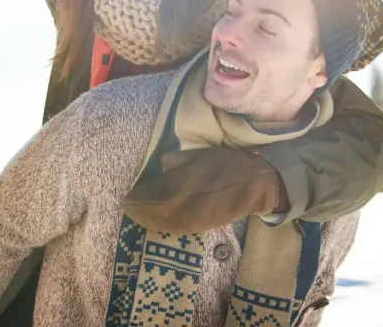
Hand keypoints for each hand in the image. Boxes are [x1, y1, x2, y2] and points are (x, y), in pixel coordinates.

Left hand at [122, 147, 288, 233]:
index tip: (125, 198)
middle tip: (125, 207)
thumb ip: (180, 161)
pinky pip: (177, 227)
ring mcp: (195, 216)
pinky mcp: (203, 224)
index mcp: (186, 182)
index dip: (140, 197)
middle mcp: (187, 202)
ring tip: (135, 215)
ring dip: (148, 220)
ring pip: (165, 222)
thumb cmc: (229, 164)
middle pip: (157, 210)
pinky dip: (162, 226)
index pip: (156, 192)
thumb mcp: (203, 155)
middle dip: (140, 210)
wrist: (257, 183)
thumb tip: (162, 164)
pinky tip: (153, 224)